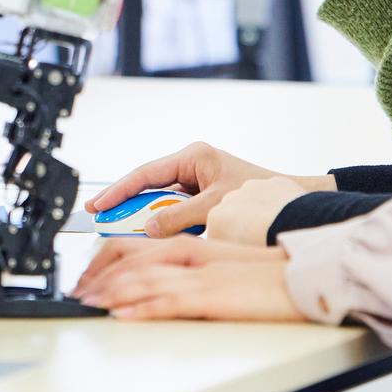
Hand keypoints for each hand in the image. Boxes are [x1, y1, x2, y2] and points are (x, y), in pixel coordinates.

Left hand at [71, 236, 302, 322]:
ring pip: (140, 278)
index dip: (101, 261)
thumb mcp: (221, 266)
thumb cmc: (269, 274)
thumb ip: (189, 271)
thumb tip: (160, 285)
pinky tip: (122, 316)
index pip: (132, 246)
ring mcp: (198, 275)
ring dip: (107, 292)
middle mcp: (188, 254)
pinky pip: (168, 302)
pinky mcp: (211, 296)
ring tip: (86, 304)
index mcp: (189, 244)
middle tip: (76, 293)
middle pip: (127, 259)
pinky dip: (140, 308)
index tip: (86, 277)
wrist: (305, 275)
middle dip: (95, 276)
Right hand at [85, 142, 331, 236]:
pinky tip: (150, 235)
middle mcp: (192, 165)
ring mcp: (196, 180)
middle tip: (99, 218)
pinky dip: (162, 222)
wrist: (294, 204)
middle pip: (148, 186)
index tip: (98, 204)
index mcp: (194, 157)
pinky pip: (174, 209)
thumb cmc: (260, 197)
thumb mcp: (215, 208)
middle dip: (126, 203)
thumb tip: (147, 229)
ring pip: (160, 199)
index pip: (146, 174)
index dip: (119, 190)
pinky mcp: (202, 195)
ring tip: (120, 229)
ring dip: (144, 215)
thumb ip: (179, 218)